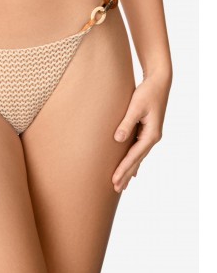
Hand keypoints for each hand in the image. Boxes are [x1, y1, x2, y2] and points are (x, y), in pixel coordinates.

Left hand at [112, 72, 170, 192]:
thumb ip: (127, 123)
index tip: (114, 180)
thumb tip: (118, 139)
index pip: (134, 156)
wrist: (158, 83)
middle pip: (137, 160)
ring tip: (122, 184)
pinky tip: (133, 170)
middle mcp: (152, 137)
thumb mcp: (136, 106)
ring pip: (138, 157)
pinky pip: (138, 150)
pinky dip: (134, 161)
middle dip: (126, 174)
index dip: (124, 169)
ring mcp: (150, 135)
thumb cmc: (147, 92)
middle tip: (115, 189)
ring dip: (130, 170)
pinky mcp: (146, 131)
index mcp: (151, 134)